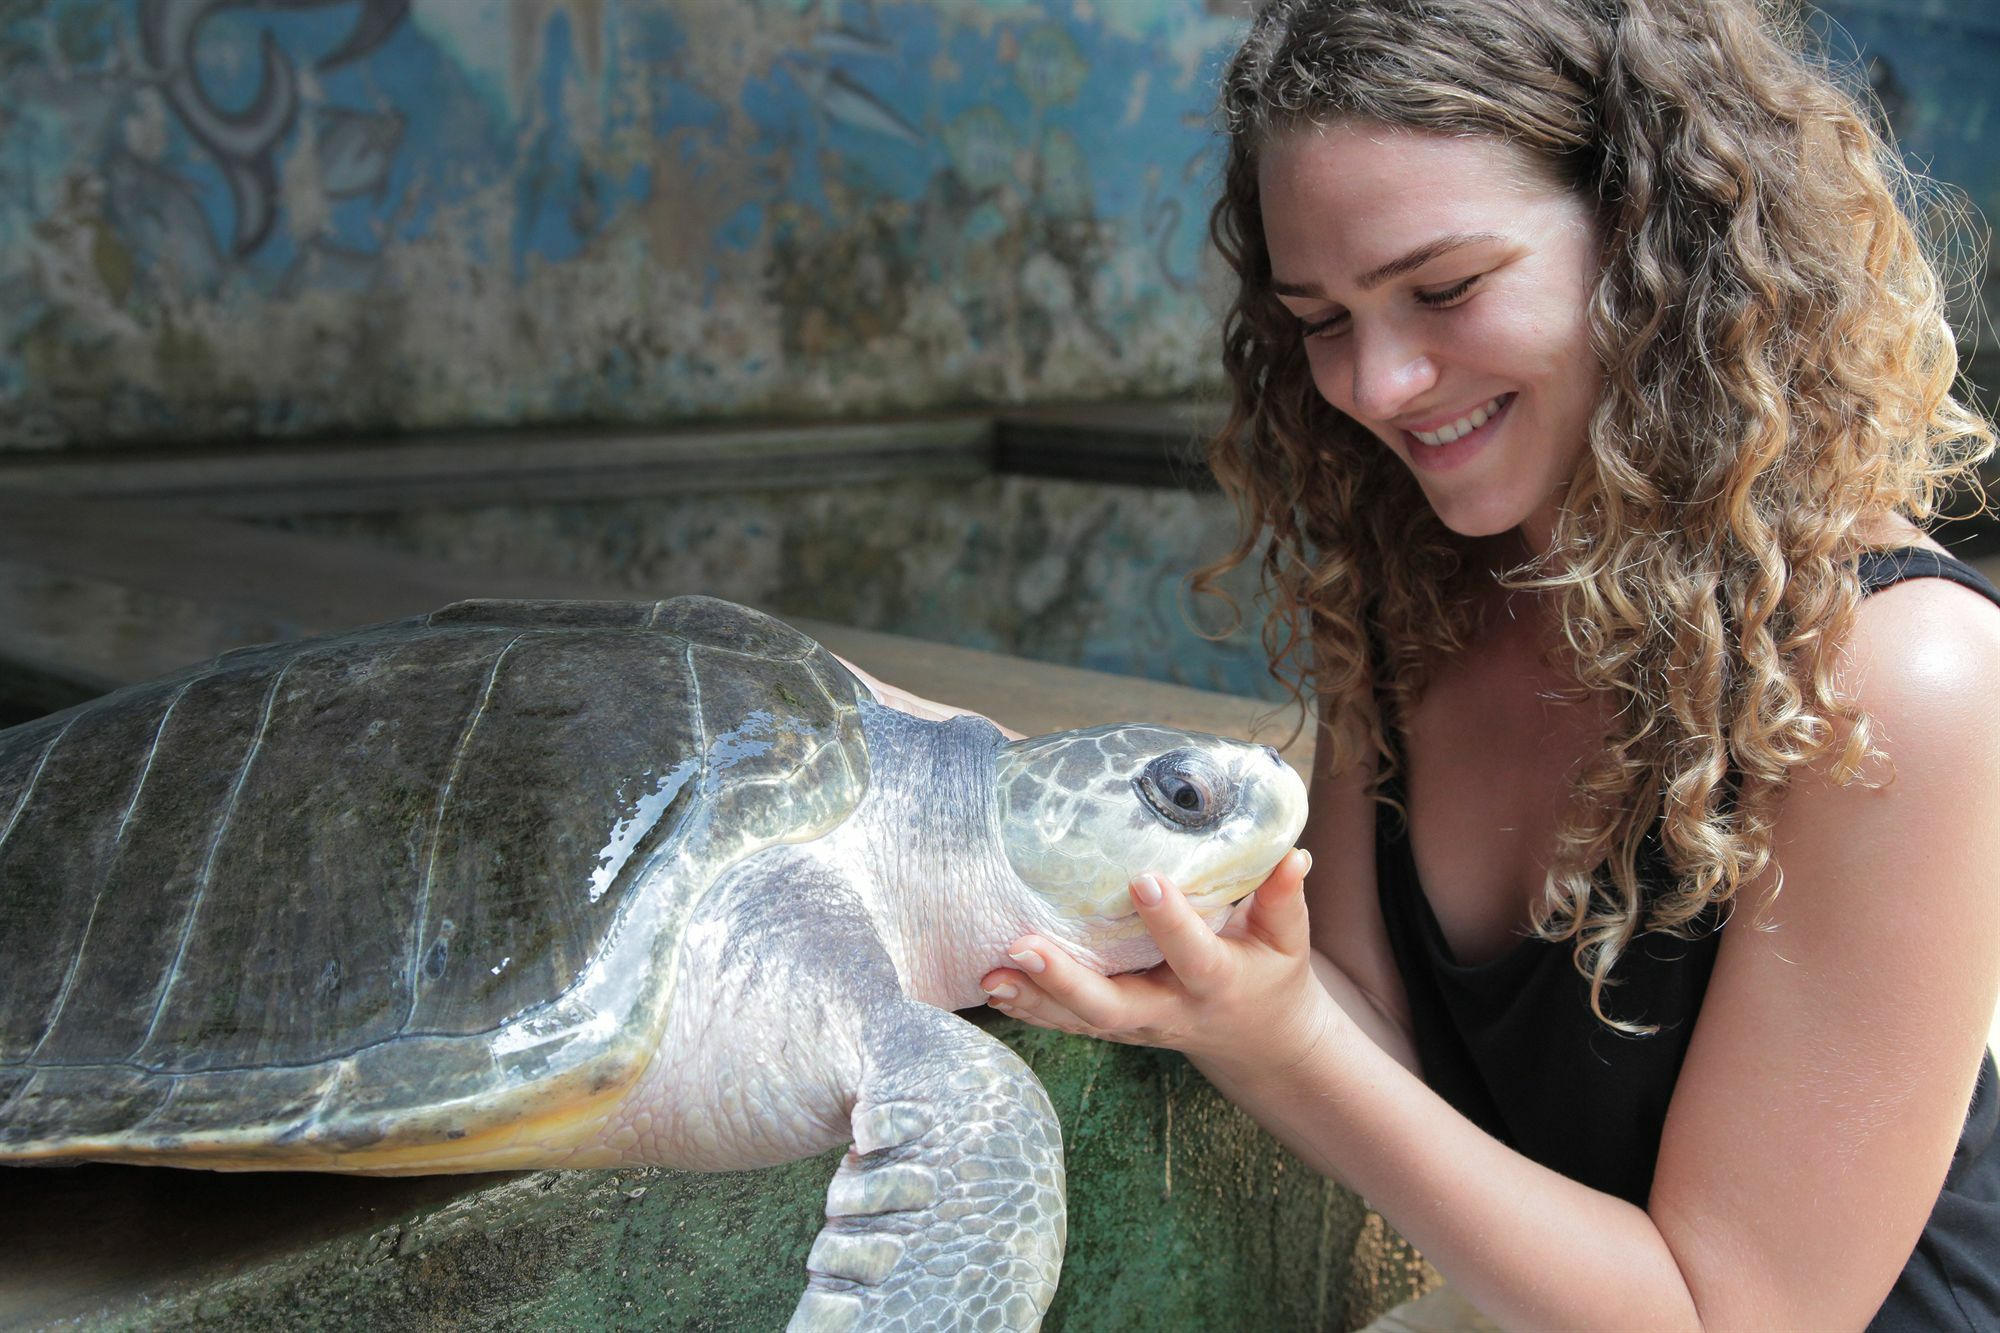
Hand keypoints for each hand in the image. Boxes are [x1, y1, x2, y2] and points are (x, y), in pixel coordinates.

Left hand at [979, 849, 1332, 1078]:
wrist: (1258, 1041)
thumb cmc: (1270, 974)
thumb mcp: (1286, 940)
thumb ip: (1283, 897)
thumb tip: (1293, 852)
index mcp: (1215, 983)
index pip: (1192, 954)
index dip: (1169, 921)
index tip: (1142, 879)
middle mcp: (1168, 1011)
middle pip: (1113, 1006)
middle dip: (1066, 980)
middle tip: (1024, 945)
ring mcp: (1136, 1026)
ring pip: (1079, 1021)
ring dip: (1033, 998)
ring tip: (991, 974)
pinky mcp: (1113, 1029)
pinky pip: (1066, 1024)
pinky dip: (1029, 1008)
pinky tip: (991, 988)